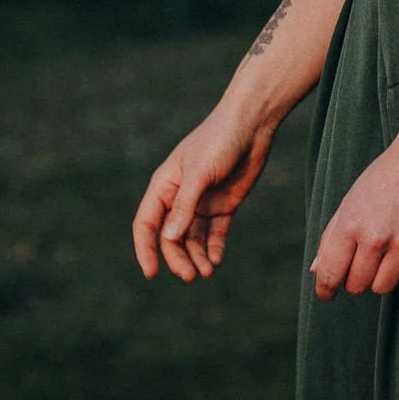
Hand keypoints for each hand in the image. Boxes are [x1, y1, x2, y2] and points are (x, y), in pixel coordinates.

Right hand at [133, 108, 274, 282]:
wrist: (253, 124)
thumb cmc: (219, 140)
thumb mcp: (200, 173)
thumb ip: (185, 206)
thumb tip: (168, 239)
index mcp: (165, 185)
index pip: (147, 223)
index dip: (145, 248)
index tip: (151, 273)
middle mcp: (180, 197)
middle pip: (172, 237)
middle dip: (178, 258)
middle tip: (191, 276)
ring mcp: (202, 202)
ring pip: (193, 239)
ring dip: (197, 257)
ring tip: (207, 272)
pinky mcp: (224, 205)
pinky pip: (215, 234)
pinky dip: (214, 249)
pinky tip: (216, 261)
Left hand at [311, 135, 398, 299]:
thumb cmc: (384, 176)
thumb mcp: (351, 200)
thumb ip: (332, 237)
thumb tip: (317, 271)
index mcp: (350, 223)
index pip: (330, 274)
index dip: (326, 288)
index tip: (328, 292)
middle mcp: (374, 236)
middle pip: (357, 285)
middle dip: (355, 279)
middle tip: (363, 261)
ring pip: (383, 287)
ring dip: (381, 278)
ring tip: (385, 256)